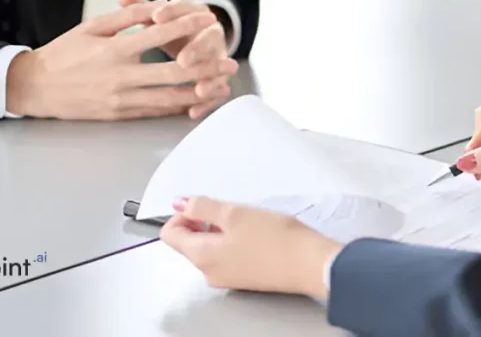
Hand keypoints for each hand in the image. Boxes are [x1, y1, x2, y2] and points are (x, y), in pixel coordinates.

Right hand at [6, 0, 237, 120]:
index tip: (207, 20)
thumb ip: (128, 16)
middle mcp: (120, 77)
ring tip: (220, 85)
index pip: (159, 36)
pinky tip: (195, 102)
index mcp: (114, 49)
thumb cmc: (64, 52)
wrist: (35, 88)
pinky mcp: (119, 115)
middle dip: (205, 67)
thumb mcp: (93, 25)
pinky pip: (154, 112)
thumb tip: (161, 6)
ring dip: (198, 92)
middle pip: (173, 73)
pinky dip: (177, 107)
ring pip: (168, 98)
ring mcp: (121, 99)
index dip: (187, 27)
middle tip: (229, 62)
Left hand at [160, 197, 342, 299]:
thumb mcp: (234, 213)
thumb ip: (202, 207)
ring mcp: (226, 278)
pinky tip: (256, 234)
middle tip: (231, 210)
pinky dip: (233, 241)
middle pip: (189, 242)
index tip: (204, 204)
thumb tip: (178, 203)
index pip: (170, 234)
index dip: (182, 214)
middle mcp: (208, 272)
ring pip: (209, 247)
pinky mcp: (244, 278)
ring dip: (220, 230)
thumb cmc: (274, 237)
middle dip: (204, 221)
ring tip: (247, 220)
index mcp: (200, 256)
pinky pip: (226, 256)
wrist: (310, 264)